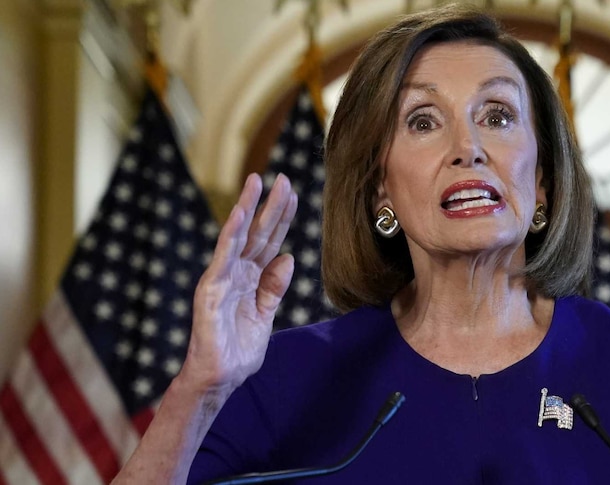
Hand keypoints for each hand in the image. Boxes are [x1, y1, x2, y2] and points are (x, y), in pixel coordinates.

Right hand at [181, 173, 297, 391]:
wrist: (220, 378)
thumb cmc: (238, 349)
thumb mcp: (265, 315)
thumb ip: (274, 288)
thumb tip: (288, 257)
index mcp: (252, 278)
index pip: (270, 242)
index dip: (282, 218)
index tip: (293, 194)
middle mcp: (237, 273)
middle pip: (258, 233)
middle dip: (270, 206)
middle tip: (282, 178)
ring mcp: (223, 278)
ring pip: (238, 237)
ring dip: (248, 209)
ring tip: (257, 183)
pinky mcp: (212, 289)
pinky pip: (223, 257)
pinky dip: (231, 235)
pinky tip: (240, 214)